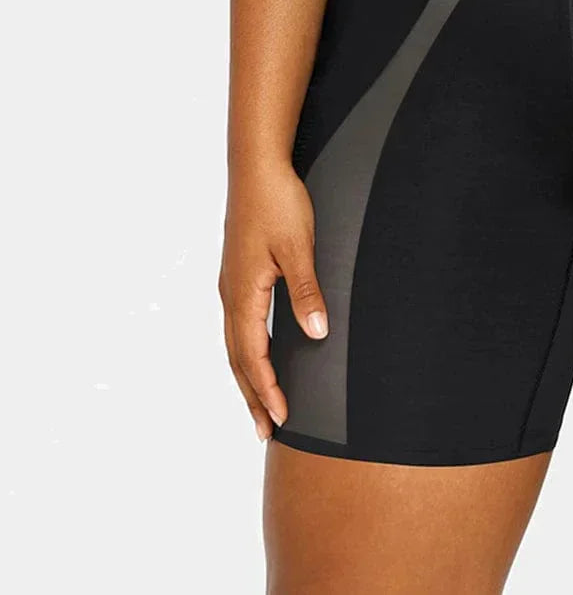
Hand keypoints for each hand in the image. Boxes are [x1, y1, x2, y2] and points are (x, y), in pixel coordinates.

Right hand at [218, 161, 328, 440]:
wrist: (257, 167)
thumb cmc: (278, 203)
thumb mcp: (299, 248)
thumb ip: (306, 292)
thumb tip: (316, 335)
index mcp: (243, 294)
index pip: (253, 356)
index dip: (267, 389)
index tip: (281, 419)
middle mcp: (231, 294)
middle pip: (238, 358)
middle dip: (253, 395)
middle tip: (266, 431)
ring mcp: (232, 284)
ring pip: (235, 343)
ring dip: (248, 376)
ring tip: (259, 404)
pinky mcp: (238, 272)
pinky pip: (238, 324)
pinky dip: (246, 350)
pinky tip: (256, 353)